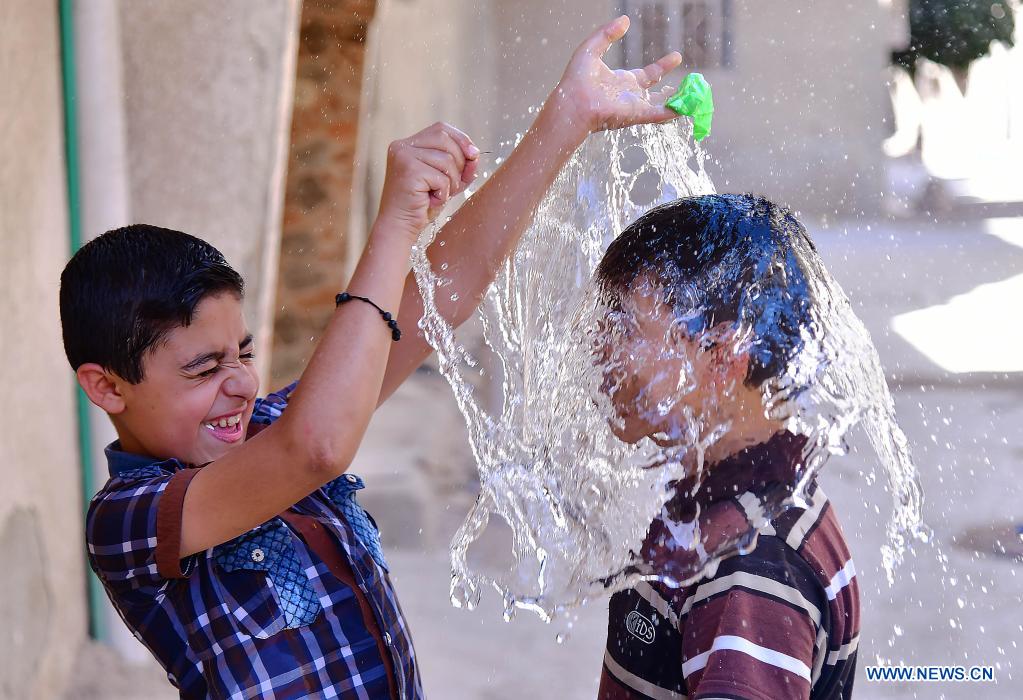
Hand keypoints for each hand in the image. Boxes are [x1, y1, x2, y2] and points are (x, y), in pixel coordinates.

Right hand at [376, 122, 479, 237]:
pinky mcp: (408, 170)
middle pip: (445, 139)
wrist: (399, 227)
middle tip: (452, 185)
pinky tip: (430, 201)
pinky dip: (443, 192)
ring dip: (451, 182)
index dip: (461, 139)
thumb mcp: (446, 180)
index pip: (441, 129)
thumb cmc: (421, 205)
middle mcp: (402, 146)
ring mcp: (403, 156)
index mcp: (408, 144)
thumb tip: (475, 153)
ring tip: (438, 195)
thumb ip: (461, 166)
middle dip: (459, 162)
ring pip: (446, 160)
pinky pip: (441, 177)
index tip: (474, 155)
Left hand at [549, 16, 682, 137]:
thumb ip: (608, 34)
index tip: (677, 56)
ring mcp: (634, 107)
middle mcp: (629, 96)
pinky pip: (658, 115)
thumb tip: (625, 20)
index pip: (647, 74)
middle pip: (656, 91)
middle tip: (692, 79)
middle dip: (673, 85)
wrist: (572, 102)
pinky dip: (672, 113)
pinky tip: (687, 110)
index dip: (662, 66)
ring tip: (695, 95)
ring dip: (678, 100)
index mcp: (621, 82)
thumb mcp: (591, 48)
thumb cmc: (577, 79)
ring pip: (661, 105)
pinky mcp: (636, 115)